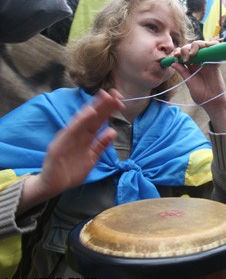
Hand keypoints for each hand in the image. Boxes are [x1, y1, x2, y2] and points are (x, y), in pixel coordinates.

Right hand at [18, 90, 123, 214]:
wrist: (53, 185)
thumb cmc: (71, 171)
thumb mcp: (92, 157)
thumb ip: (101, 145)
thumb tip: (113, 131)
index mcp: (86, 137)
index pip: (99, 120)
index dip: (109, 110)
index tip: (120, 101)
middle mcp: (78, 134)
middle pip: (94, 116)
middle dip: (105, 104)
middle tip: (116, 93)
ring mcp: (69, 137)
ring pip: (84, 119)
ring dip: (95, 107)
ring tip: (105, 96)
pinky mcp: (61, 143)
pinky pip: (73, 130)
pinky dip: (82, 120)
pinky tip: (90, 111)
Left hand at [171, 40, 225, 132]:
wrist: (212, 102)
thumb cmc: (200, 94)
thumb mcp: (189, 82)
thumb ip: (183, 71)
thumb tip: (173, 62)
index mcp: (190, 66)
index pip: (183, 54)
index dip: (178, 52)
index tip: (175, 56)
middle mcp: (198, 62)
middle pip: (192, 47)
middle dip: (186, 49)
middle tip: (185, 57)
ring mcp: (207, 61)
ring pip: (202, 46)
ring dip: (196, 45)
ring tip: (193, 53)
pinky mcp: (215, 63)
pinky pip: (215, 50)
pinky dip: (213, 44)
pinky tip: (207, 46)